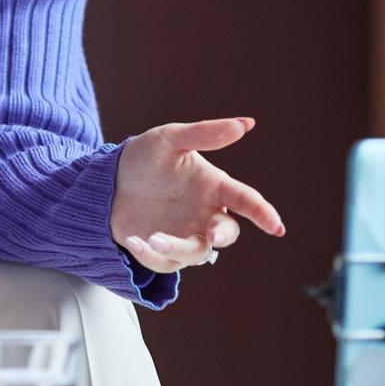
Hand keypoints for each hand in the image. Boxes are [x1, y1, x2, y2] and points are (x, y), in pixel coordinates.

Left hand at [110, 116, 283, 272]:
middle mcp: (204, 214)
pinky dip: (150, 254)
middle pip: (226, 232)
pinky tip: (134, 240)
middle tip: (211, 233)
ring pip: (196, 252)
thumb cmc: (145, 157)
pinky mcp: (163, 253)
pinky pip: (165, 261)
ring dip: (178, 247)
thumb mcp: (170, 139)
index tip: (276, 227)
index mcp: (213, 186)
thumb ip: (205, 134)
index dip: (263, 213)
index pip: (245, 200)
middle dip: (222, 234)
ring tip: (153, 237)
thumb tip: (245, 124)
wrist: (108, 181)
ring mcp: (185, 235)